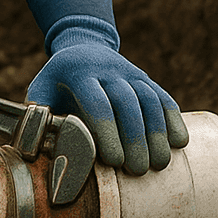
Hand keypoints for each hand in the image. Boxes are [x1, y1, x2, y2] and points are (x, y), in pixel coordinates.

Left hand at [26, 17, 187, 174]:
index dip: (107, 131)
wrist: (82, 48)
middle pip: (127, 102)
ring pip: (149, 99)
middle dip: (136, 137)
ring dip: (157, 132)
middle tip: (139, 170)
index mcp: (78, 73)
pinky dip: (173, 119)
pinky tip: (180, 143)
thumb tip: (38, 153)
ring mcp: (130, 72)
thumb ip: (39, 120)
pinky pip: (163, 96)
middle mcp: (108, 69)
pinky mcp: (146, 79)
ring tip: (160, 164)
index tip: (114, 161)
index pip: (97, 101)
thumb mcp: (42, 92)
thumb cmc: (57, 84)